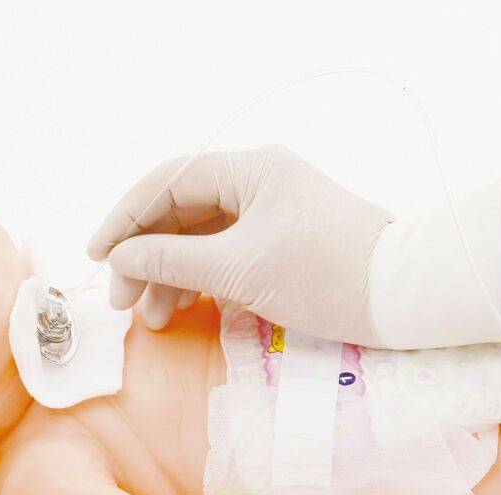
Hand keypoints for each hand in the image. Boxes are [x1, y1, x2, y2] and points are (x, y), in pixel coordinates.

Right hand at [87, 145, 392, 337]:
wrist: (402, 297)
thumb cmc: (325, 274)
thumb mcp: (240, 269)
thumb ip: (173, 261)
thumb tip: (120, 257)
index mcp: (251, 169)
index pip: (168, 182)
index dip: (125, 219)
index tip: (97, 256)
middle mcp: (258, 183)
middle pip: (180, 212)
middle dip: (146, 257)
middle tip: (123, 303)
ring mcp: (270, 214)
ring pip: (200, 238)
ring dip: (170, 276)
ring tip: (153, 318)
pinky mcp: (280, 246)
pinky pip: (224, 256)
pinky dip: (199, 282)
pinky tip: (182, 309)